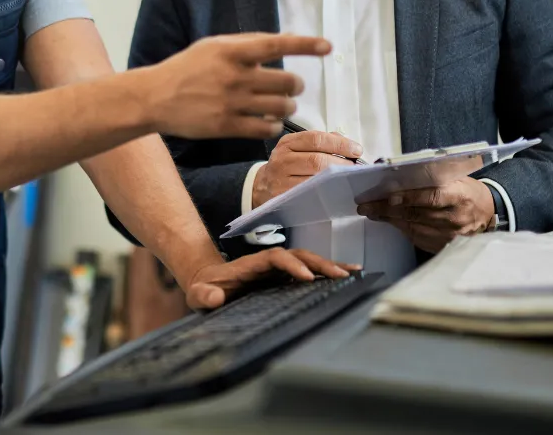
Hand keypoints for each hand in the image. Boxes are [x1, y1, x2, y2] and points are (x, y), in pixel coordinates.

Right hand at [140, 33, 329, 139]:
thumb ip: (248, 44)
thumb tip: (287, 40)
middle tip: (292, 87)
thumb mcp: (214, 46)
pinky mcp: (226, 126)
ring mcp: (231, 103)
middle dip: (296, 86)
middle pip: (287, 82)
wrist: (155, 98)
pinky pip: (265, 129)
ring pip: (281, 107)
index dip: (306, 45)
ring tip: (283, 105)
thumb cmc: (187, 68)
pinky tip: (269, 122)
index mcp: (232, 51)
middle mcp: (234, 76)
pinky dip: (273, 125)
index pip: (277, 44)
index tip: (328, 47)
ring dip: (288, 107)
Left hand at [183, 248, 361, 309]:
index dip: (291, 265)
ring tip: (355, 272)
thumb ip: (203, 296)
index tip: (305, 278)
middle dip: (319, 263)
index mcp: (251, 264)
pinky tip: (347, 278)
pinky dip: (327, 274)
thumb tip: (214, 297)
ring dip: (329, 266)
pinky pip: (309, 273)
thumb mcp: (197, 295)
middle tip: (341, 275)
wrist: (207, 284)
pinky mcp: (284, 279)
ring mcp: (278, 270)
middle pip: (298, 255)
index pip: (275, 258)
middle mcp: (269, 263)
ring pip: (308, 262)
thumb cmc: (204, 290)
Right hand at [252, 131, 362, 207]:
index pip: (316, 139)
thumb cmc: (287, 165)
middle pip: (317, 160)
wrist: (262, 186)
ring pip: (314, 180)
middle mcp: (282, 160)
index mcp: (288, 143)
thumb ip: (320, 142)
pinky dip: (326, 193)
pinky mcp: (285, 198)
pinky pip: (310, 195)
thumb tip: (345, 141)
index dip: (339, 144)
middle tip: (354, 167)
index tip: (356, 150)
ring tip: (347, 178)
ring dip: (336, 179)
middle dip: (341, 164)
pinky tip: (335, 190)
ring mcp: (282, 181)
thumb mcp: (297, 147)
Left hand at [356, 168, 493, 252]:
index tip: (386, 197)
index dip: (407, 198)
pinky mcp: (444, 246)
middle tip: (365, 206)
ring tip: (371, 212)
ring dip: (389, 219)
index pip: (430, 197)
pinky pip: (417, 238)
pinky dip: (401, 228)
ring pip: (413, 227)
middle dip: (386, 209)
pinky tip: (390, 221)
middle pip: (416, 214)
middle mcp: (455, 218)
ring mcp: (450, 236)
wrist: (488, 213)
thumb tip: (399, 174)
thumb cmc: (468, 191)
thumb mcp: (456, 178)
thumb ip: (432, 178)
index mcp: (460, 196)